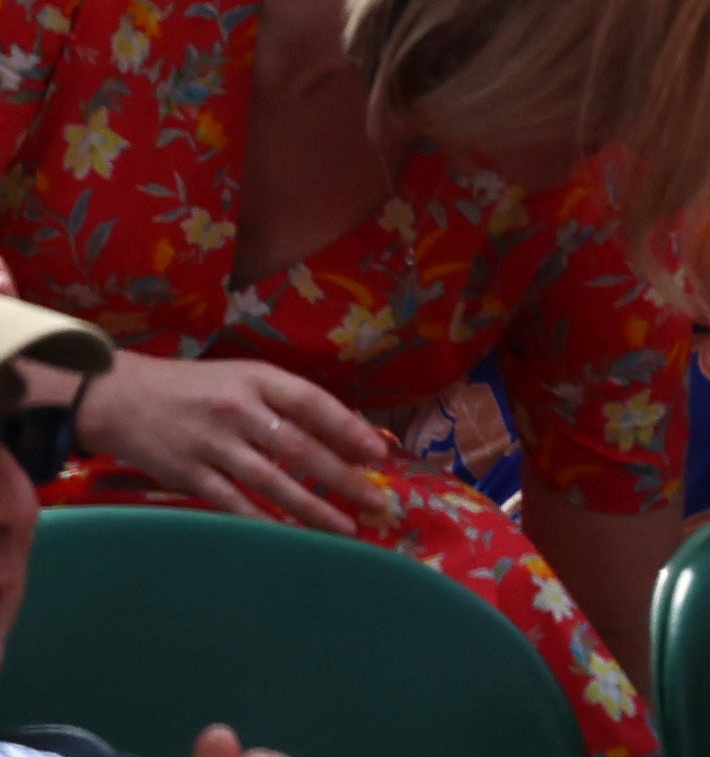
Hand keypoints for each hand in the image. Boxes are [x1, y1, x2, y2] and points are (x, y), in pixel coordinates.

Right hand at [71, 354, 387, 534]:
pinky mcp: (188, 476)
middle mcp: (238, 411)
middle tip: (376, 501)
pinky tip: (290, 537)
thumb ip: (287, 401)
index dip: (349, 429)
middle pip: (299, 447)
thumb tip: (344, 434)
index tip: (380, 453)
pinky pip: (233, 503)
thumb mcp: (246, 377)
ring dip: (312, 507)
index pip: (314, 403)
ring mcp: (212, 445)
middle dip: (342, 477)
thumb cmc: (198, 387)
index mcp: (258, 379)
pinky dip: (264, 521)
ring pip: (271, 481)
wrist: (124, 398)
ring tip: (345, 528)